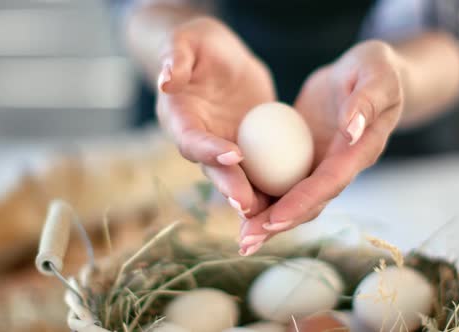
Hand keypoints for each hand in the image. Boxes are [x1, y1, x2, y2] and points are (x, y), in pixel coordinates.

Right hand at [157, 17, 275, 216]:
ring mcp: (222, 148)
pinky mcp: (246, 149)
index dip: (209, 150)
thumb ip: (175, 58)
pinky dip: (271, 186)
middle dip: (230, 188)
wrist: (218, 58)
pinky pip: (258, 169)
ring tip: (272, 214)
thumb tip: (165, 80)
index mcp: (179, 119)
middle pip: (213, 170)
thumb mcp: (185, 42)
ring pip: (237, 178)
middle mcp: (199, 141)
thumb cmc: (197, 44)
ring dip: (252, 199)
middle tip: (249, 205)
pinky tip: (292, 198)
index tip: (234, 155)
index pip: (191, 139)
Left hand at [239, 41, 404, 253]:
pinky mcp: (305, 158)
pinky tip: (239, 208)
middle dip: (278, 225)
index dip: (302, 202)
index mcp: (360, 151)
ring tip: (241, 241)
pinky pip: (283, 180)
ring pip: (294, 200)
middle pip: (309, 204)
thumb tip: (352, 128)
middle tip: (246, 243)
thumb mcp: (377, 74)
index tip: (273, 220)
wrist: (366, 75)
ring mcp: (322, 165)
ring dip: (268, 222)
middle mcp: (340, 167)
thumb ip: (367, 101)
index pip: (329, 182)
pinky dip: (264, 196)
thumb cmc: (377, 70)